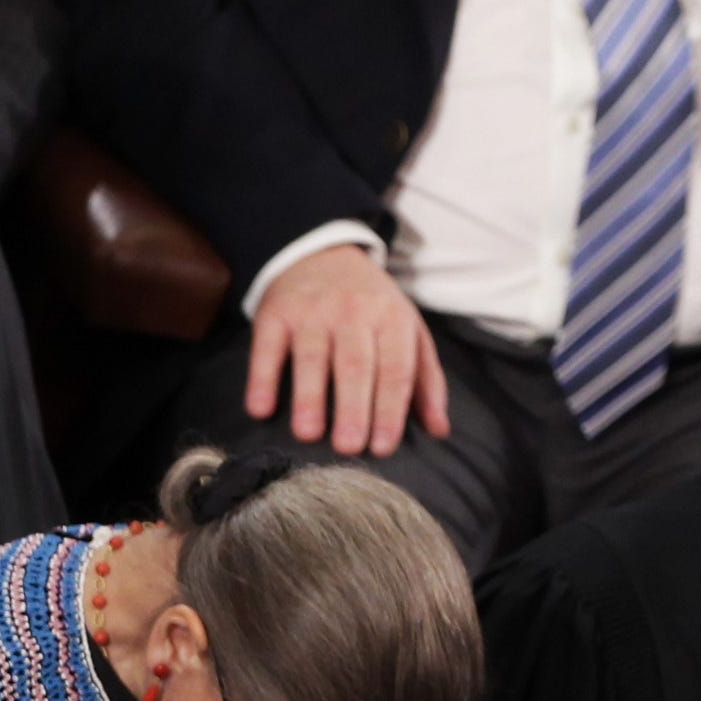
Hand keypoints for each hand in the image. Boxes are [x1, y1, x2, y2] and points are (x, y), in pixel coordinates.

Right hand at [246, 245, 449, 459]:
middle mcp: (353, 311)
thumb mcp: (408, 331)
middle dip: (353, 407)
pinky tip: (260, 408)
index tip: (383, 447)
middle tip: (349, 448)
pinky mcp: (276, 313)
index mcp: (392, 319)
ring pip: (312, 357)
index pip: (395, 369)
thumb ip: (426, 381)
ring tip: (308, 434)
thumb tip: (439, 430)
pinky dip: (263, 378)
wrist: (322, 253)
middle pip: (355, 365)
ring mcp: (312, 311)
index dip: (390, 409)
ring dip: (309, 397)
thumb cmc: (372, 306)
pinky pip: (268, 348)